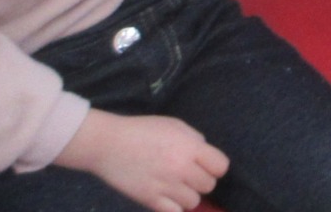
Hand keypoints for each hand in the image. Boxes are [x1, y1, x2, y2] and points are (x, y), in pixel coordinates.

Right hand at [55, 110, 228, 211]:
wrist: (109, 144)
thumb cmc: (143, 130)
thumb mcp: (176, 126)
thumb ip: (194, 140)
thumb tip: (205, 155)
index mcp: (190, 147)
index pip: (221, 166)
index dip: (215, 166)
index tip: (206, 165)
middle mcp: (181, 168)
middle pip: (209, 185)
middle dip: (201, 180)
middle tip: (188, 174)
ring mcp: (166, 186)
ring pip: (193, 202)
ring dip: (188, 195)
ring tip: (176, 186)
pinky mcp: (149, 200)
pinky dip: (173, 207)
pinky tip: (166, 197)